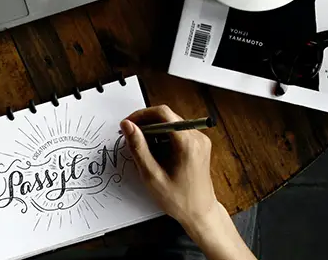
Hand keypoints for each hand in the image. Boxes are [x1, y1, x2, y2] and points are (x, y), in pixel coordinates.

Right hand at [120, 105, 217, 228]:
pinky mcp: (198, 144)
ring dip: (154, 132)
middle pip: (167, 117)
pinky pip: (177, 132)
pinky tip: (157, 154)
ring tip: (144, 151)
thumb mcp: (152, 176)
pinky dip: (163, 138)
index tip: (129, 124)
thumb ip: (138, 148)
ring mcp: (200, 140)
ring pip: (171, 123)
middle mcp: (197, 137)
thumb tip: (127, 126)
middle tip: (132, 138)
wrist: (200, 213)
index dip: (142, 115)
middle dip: (146, 124)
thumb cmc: (179, 200)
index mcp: (188, 143)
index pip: (163, 113)